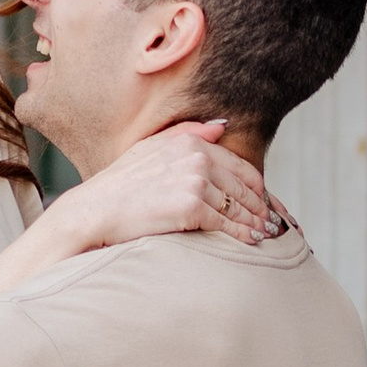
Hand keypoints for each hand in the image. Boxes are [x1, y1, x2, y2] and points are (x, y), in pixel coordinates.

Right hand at [60, 120, 282, 254]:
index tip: (261, 201)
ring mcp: (194, 182)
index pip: (238, 165)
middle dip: (260, 206)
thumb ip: (190, 133)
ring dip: (255, 222)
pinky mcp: (190, 208)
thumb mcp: (152, 148)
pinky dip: (241, 235)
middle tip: (270, 222)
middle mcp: (196, 157)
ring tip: (264, 234)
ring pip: (238, 206)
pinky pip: (226, 224)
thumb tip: (222, 125)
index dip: (255, 186)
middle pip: (244, 186)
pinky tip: (250, 242)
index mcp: (190, 142)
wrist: (95, 211)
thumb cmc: (119, 185)